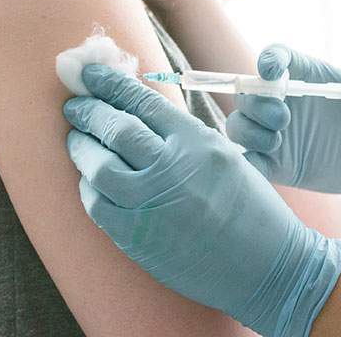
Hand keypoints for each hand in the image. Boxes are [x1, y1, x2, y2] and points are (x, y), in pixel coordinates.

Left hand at [62, 64, 340, 336]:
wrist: (267, 266)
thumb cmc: (249, 207)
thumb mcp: (224, 156)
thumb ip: (183, 136)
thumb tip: (135, 114)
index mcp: (197, 141)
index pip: (142, 101)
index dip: (110, 83)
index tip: (89, 73)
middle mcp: (173, 168)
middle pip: (116, 128)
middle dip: (88, 110)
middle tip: (73, 104)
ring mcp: (152, 204)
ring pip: (98, 165)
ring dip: (80, 147)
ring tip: (75, 138)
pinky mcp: (138, 238)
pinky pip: (97, 205)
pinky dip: (88, 187)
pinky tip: (89, 179)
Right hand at [226, 44, 340, 215]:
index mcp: (305, 76)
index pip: (275, 57)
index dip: (267, 61)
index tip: (271, 72)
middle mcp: (283, 102)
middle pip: (248, 93)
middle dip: (256, 103)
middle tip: (283, 119)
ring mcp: (276, 134)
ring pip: (239, 125)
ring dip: (247, 130)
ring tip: (276, 142)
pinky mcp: (277, 164)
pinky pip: (249, 162)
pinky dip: (244, 164)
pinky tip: (260, 166)